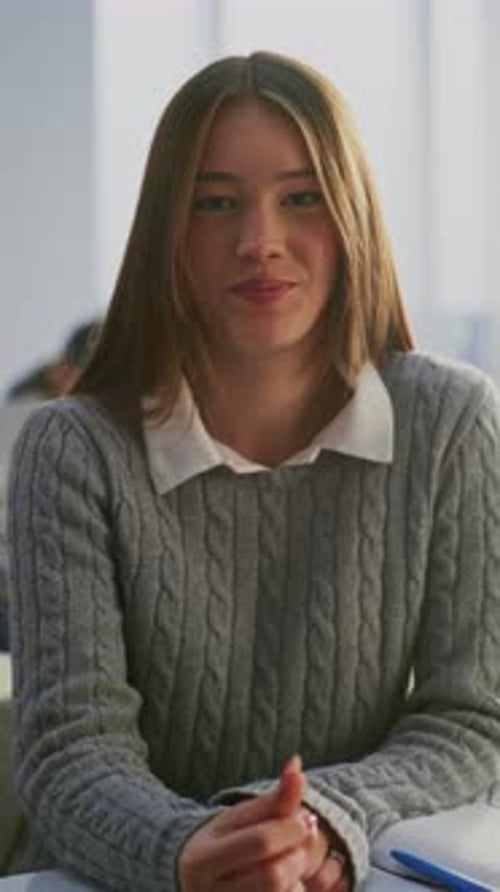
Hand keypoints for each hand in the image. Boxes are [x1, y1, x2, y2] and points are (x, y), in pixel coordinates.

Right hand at [178, 755, 316, 891]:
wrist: (193, 882)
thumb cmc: (222, 843)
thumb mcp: (239, 818)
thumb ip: (272, 797)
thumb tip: (296, 763)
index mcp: (204, 859)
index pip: (260, 842)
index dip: (290, 829)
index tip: (307, 819)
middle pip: (274, 877)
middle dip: (298, 857)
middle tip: (303, 844)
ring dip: (299, 880)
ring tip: (294, 865)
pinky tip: (289, 886)